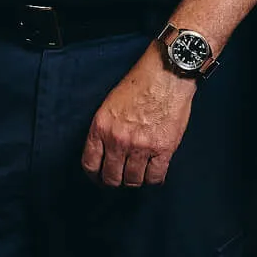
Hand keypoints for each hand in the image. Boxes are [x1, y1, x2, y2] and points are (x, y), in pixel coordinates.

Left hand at [82, 55, 197, 187]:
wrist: (166, 74)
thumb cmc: (140, 84)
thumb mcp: (110, 104)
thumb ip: (105, 130)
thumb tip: (105, 152)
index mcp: (101, 127)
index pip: (90, 164)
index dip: (95, 176)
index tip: (100, 178)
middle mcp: (118, 140)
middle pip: (111, 177)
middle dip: (115, 181)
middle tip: (121, 178)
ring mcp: (141, 146)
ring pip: (133, 181)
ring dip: (135, 180)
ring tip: (139, 173)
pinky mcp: (163, 149)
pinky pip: (155, 177)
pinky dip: (154, 179)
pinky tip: (154, 172)